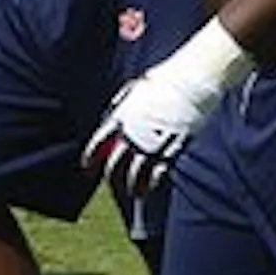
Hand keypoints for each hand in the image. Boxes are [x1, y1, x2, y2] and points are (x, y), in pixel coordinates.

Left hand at [81, 75, 211, 197]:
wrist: (188, 83)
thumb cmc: (163, 82)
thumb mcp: (134, 90)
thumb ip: (123, 106)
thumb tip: (114, 115)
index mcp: (121, 116)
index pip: (98, 142)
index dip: (90, 157)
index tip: (86, 167)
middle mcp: (132, 132)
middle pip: (115, 162)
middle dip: (110, 176)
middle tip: (110, 181)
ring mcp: (151, 143)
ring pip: (135, 173)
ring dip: (131, 186)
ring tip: (132, 192)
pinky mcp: (170, 149)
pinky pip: (157, 173)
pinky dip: (150, 183)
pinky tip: (149, 189)